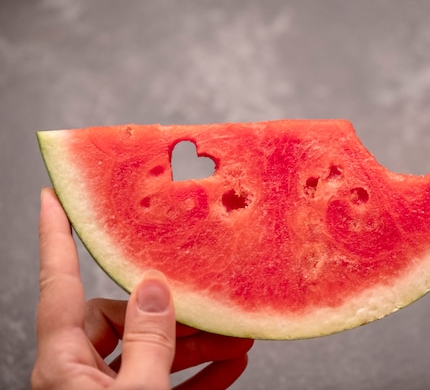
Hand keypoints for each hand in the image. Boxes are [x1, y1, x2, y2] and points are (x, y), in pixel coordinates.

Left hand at [32, 187, 253, 388]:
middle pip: (121, 318)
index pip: (60, 284)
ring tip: (234, 340)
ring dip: (195, 346)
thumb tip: (155, 290)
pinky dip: (196, 374)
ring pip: (149, 351)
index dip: (57, 236)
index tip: (56, 198)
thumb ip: (148, 342)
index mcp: (63, 363)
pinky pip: (163, 382)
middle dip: (173, 315)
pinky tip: (227, 366)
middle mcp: (76, 373)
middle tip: (211, 311)